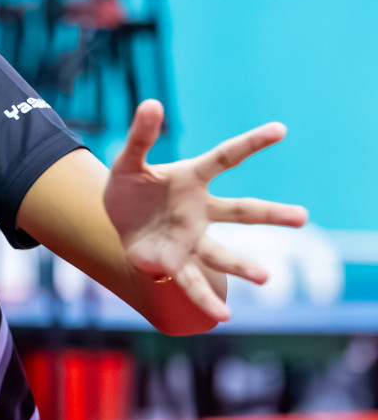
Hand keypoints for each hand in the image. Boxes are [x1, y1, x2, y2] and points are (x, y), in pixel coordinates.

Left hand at [103, 100, 307, 322]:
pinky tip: (223, 316)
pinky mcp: (174, 261)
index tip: (280, 130)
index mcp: (192, 179)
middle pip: (241, 211)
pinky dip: (205, 298)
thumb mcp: (128, 159)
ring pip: (221, 254)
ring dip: (243, 266)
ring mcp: (190, 238)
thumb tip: (151, 103)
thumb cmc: (129, 185)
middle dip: (271, 214)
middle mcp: (200, 211)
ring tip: (266, 277)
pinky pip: (191, 282)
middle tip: (303, 217)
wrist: (115, 216)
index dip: (251, 143)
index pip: (226, 157)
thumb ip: (140, 135)